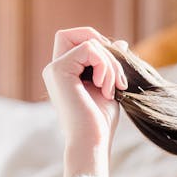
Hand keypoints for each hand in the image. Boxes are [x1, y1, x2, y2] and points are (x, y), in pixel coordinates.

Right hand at [42, 27, 129, 176]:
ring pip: (88, 41)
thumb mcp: (110, 87)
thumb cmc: (100, 123)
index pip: (80, 41)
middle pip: (78, 33)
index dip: (101, 47)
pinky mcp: (58, 70)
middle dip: (104, 47)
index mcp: (65, 73)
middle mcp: (55, 68)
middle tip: (118, 75)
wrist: (92, 142)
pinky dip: (105, 65)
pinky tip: (107, 88)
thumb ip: (112, 65)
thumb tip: (121, 43)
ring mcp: (54, 68)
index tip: (116, 72)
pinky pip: (88, 49)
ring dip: (110, 62)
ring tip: (115, 88)